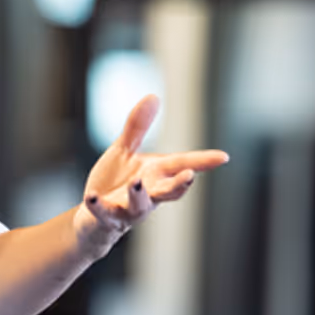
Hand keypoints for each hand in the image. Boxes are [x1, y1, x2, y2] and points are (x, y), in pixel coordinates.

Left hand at [72, 94, 228, 258]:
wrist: (93, 217)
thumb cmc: (115, 182)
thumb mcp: (124, 151)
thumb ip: (138, 127)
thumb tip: (153, 96)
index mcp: (156, 175)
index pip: (182, 166)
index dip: (203, 162)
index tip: (224, 157)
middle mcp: (148, 194)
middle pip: (168, 191)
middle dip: (179, 185)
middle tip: (189, 176)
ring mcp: (128, 208)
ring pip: (139, 205)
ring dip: (138, 194)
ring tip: (135, 182)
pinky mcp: (107, 218)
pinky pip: (103, 213)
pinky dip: (97, 206)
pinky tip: (91, 196)